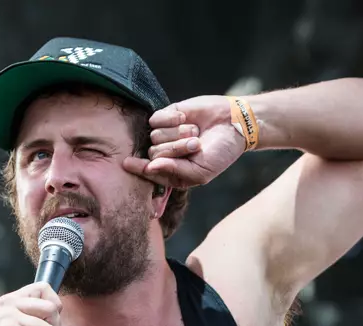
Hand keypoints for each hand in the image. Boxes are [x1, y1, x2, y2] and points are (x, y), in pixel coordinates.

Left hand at [123, 95, 246, 188]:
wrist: (235, 124)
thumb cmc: (221, 152)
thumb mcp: (202, 170)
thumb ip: (175, 171)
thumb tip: (150, 167)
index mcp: (173, 171)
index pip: (149, 171)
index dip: (138, 168)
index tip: (127, 164)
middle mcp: (166, 153)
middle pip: (154, 153)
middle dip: (175, 149)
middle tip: (195, 145)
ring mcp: (165, 134)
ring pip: (155, 136)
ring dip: (178, 134)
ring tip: (195, 132)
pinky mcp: (167, 115)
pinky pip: (156, 119)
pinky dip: (172, 119)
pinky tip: (186, 119)